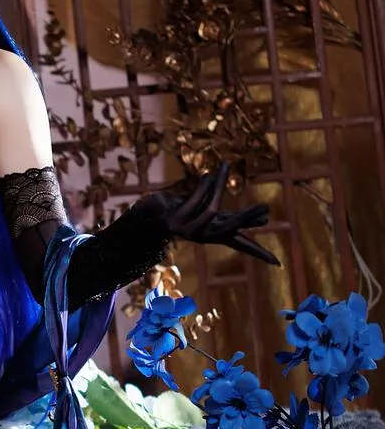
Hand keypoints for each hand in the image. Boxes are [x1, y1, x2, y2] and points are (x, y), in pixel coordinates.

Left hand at [135, 161, 279, 265]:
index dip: (259, 253)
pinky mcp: (176, 221)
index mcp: (216, 234)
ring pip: (211, 210)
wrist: (150, 217)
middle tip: (267, 208)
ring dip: (218, 186)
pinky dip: (202, 185)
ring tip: (225, 164)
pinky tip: (209, 173)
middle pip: (231, 229)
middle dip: (247, 219)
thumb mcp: (214, 215)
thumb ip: (234, 217)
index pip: (242, 245)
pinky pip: (194, 200)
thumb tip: (265, 219)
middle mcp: (205, 236)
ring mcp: (189, 231)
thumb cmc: (186, 214)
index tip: (278, 263)